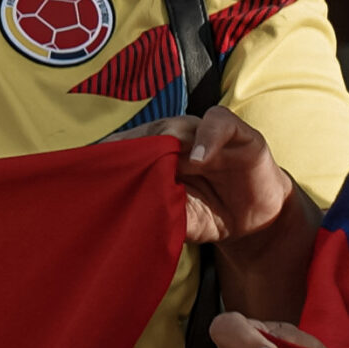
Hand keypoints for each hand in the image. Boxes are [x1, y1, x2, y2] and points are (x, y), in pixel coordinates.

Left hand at [110, 109, 296, 250]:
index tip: (92, 164)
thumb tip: (129, 210)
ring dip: (169, 140)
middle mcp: (184, 141)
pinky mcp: (242, 136)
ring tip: (162, 163)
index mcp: (164, 156)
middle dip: (135, 146)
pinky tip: (200, 158)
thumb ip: (160, 209)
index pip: (134, 144)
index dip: (115, 150)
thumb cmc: (213, 215)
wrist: (256, 224)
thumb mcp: (182, 218)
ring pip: (181, 124)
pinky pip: (220, 124)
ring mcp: (211, 135)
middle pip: (152, 131)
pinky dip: (209, 138)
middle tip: (119, 164)